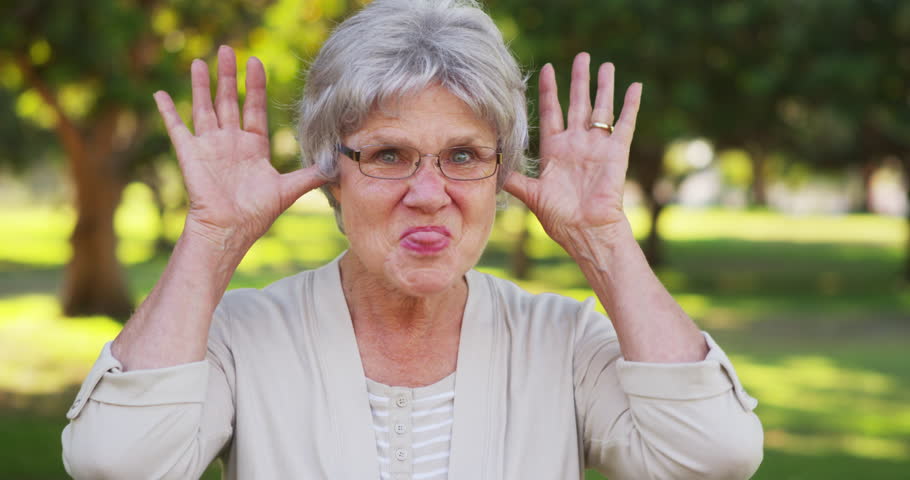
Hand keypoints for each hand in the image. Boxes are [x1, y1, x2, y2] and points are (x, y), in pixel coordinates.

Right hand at [154, 46, 325, 250]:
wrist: (230, 230)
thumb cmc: (257, 214)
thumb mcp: (288, 189)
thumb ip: (311, 174)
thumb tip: (337, 164)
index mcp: (252, 146)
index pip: (254, 108)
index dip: (255, 86)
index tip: (256, 63)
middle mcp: (230, 142)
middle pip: (228, 101)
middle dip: (228, 76)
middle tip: (228, 49)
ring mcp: (209, 146)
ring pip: (204, 107)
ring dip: (201, 85)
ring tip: (201, 61)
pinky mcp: (190, 154)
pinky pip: (177, 128)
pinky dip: (168, 112)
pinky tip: (160, 95)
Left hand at [504, 53, 641, 247]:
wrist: (586, 231)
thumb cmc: (559, 217)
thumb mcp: (531, 194)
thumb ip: (514, 178)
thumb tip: (491, 167)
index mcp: (555, 150)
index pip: (552, 112)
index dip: (550, 91)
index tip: (547, 69)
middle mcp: (576, 144)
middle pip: (577, 103)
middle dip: (578, 80)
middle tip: (582, 56)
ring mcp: (597, 146)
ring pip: (601, 108)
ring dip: (604, 87)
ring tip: (605, 65)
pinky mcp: (616, 152)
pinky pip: (624, 124)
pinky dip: (630, 105)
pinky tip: (635, 86)